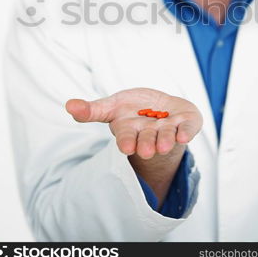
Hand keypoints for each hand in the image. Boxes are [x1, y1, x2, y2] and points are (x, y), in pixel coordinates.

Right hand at [65, 87, 202, 158]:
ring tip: (164, 145)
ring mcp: (169, 128)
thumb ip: (92, 110)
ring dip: (166, 140)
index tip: (126, 147)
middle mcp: (150, 133)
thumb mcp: (112, 106)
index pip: (127, 137)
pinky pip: (188, 127)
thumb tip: (69, 105)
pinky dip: (187, 131)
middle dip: (147, 144)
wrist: (163, 108)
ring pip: (167, 136)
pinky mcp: (187, 122)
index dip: (127, 142)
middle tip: (146, 151)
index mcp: (131, 131)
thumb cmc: (134, 109)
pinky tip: (184, 135)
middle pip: (148, 140)